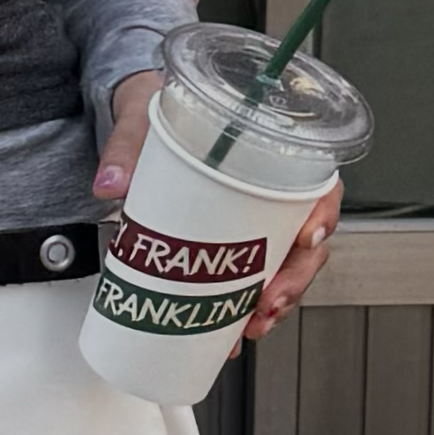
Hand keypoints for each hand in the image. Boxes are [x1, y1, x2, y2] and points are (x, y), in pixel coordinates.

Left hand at [95, 73, 341, 345]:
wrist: (140, 115)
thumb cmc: (161, 103)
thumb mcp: (145, 112)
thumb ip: (129, 144)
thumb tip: (111, 183)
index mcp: (270, 149)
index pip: (317, 184)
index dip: (322, 213)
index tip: (307, 238)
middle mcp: (270, 188)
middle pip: (306, 240)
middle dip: (293, 280)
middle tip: (266, 305)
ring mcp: (252, 218)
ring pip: (284, 266)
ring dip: (274, 303)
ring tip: (248, 327)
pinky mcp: (229, 241)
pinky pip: (251, 278)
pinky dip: (244, 308)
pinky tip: (231, 331)